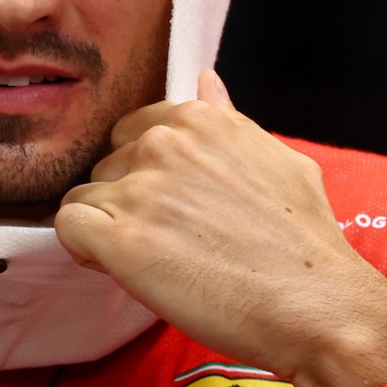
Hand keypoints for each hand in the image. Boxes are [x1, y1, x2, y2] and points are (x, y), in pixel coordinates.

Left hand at [55, 71, 386, 386]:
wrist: (316, 304)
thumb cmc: (304, 242)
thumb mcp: (280, 159)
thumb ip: (230, 120)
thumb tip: (205, 81)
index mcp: (199, 121)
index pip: (133, 131)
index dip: (142, 171)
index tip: (164, 203)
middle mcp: (164, 145)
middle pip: (107, 166)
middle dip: (125, 200)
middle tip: (164, 239)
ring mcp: (140, 191)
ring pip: (84, 198)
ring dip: (105, 228)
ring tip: (149, 260)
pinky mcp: (122, 240)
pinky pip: (69, 229)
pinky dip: (83, 249)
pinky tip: (116, 267)